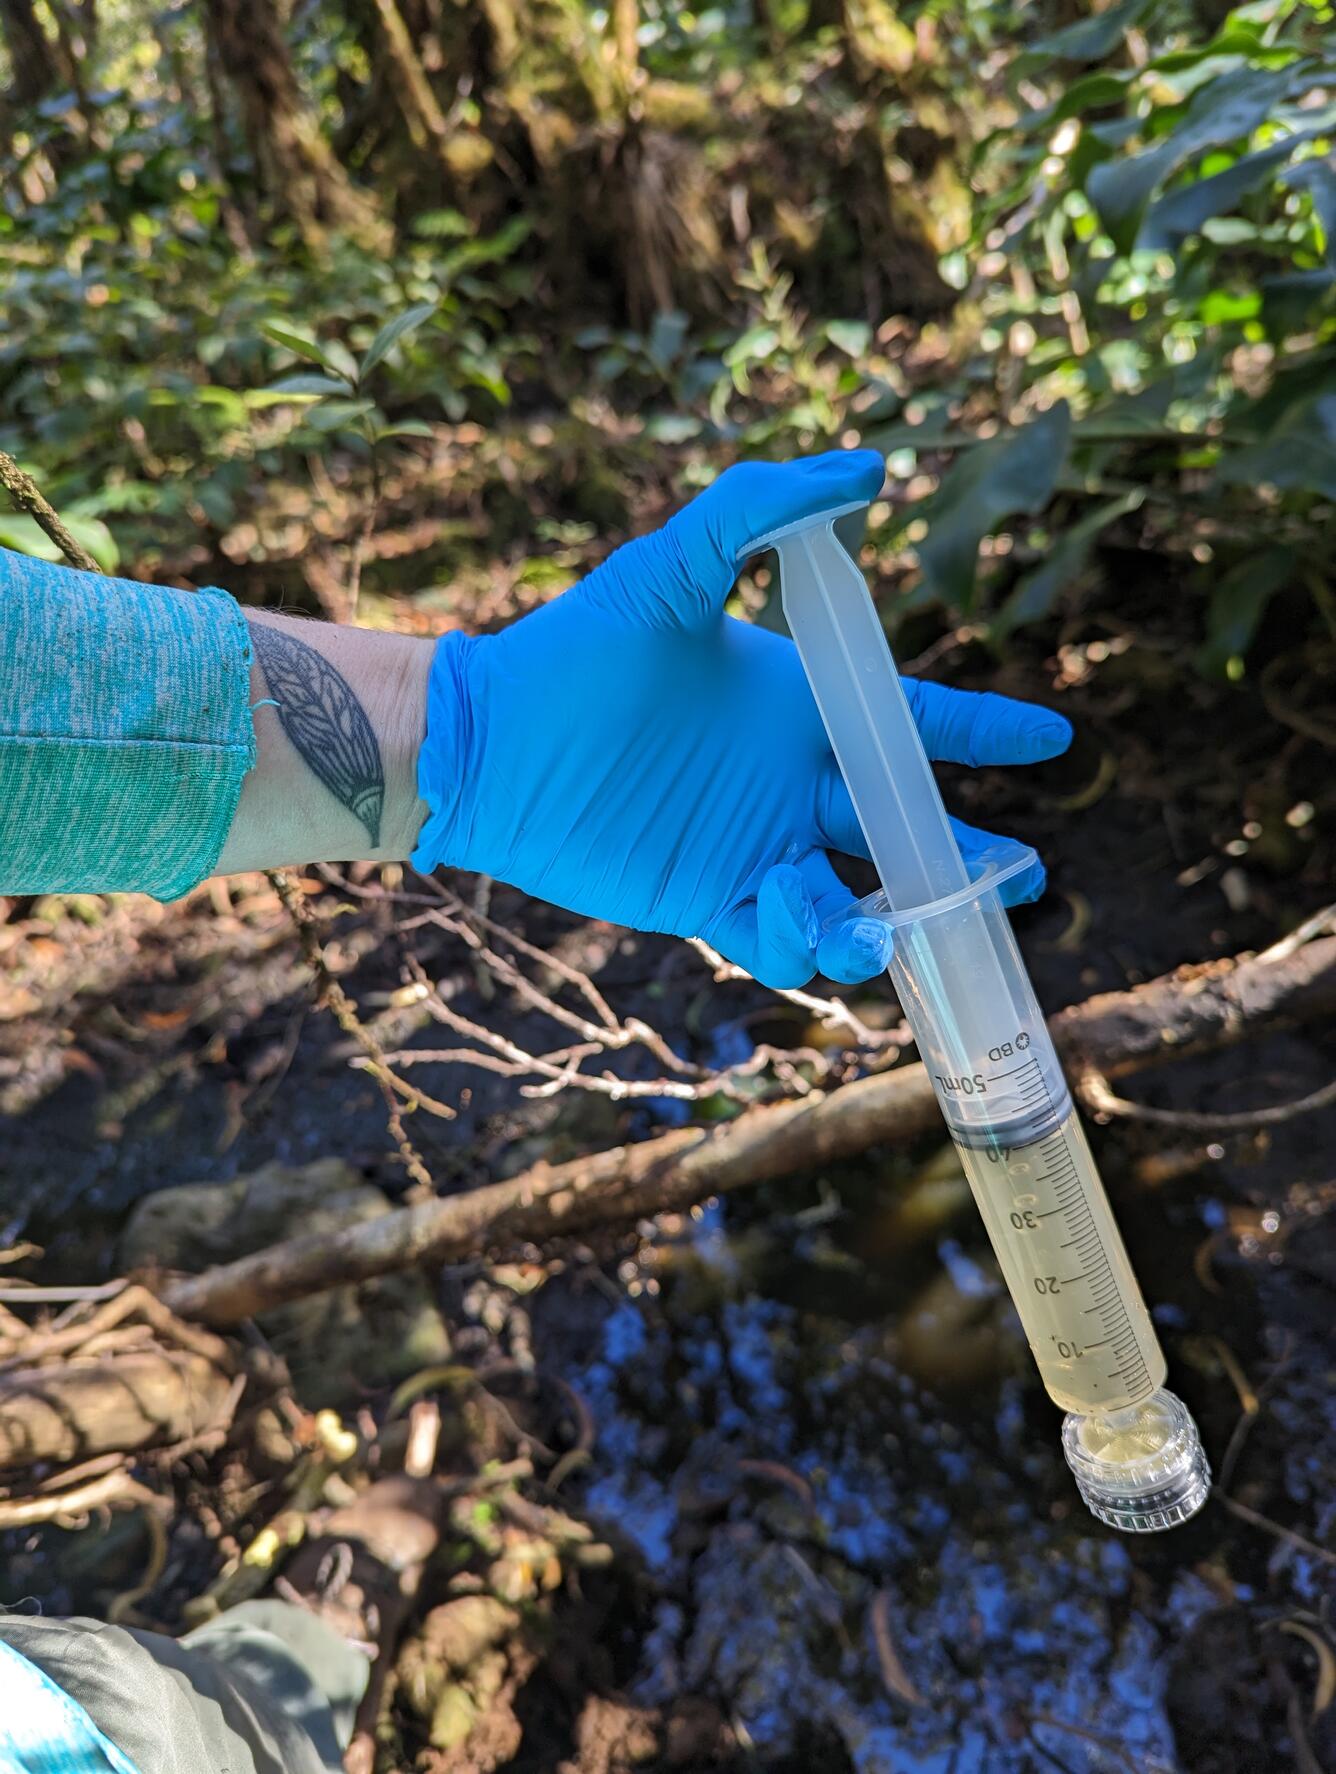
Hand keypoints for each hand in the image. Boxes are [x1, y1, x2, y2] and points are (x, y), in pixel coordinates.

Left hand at [412, 451, 1070, 987]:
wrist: (494, 740)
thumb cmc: (579, 648)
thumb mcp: (673, 566)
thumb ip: (759, 511)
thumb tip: (869, 470)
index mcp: (802, 706)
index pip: (914, 725)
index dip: (987, 733)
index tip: (1054, 738)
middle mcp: (792, 780)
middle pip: (908, 831)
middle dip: (969, 860)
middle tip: (1020, 879)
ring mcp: (756, 845)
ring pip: (858, 901)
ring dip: (892, 920)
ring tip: (884, 919)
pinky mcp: (711, 899)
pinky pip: (784, 939)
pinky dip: (808, 941)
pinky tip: (799, 912)